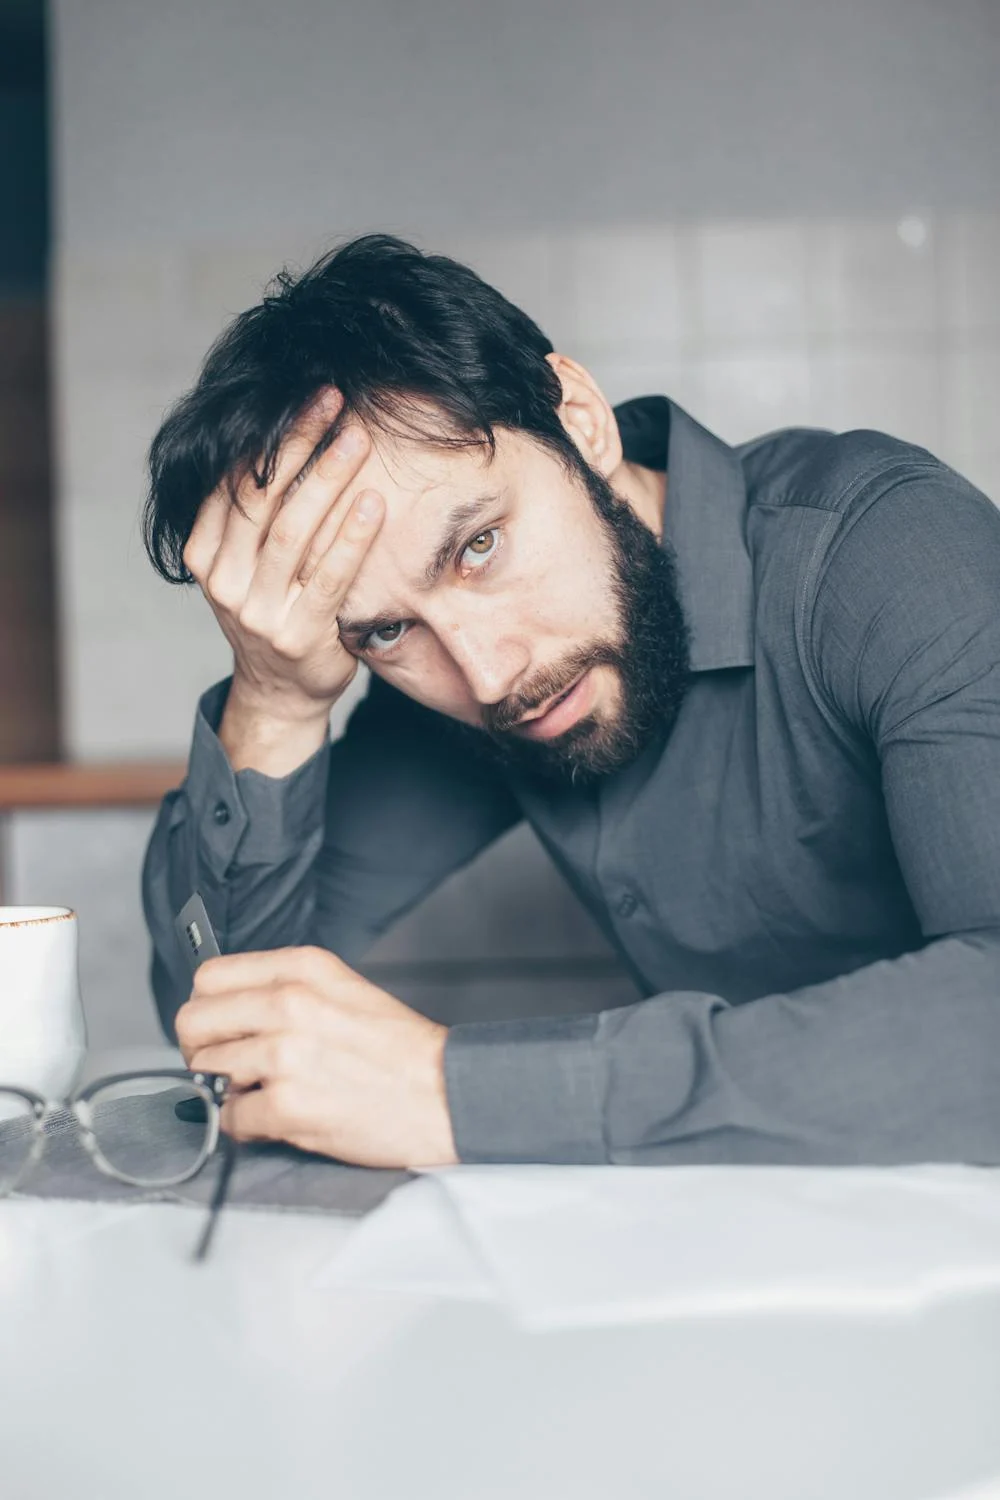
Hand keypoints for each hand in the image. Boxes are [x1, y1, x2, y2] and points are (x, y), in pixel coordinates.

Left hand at [175, 946, 457, 1169]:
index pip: (209, 977)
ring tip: (263, 1095)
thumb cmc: (399, 1049)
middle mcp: (290, 1003)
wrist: (446, 1094)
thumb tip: (226, 1010)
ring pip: (206, 1072)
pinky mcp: (288, 1106)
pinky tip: (274, 1120)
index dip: (208, 1008)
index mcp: (303, 969)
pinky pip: (228, 1118)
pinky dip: (243, 1125)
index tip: (221, 1029)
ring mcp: (286, 1055)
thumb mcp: (343, 989)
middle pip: (193, 1022)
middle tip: (228, 1067)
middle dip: (202, 1050)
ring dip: (226, 1091)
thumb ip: (285, 989)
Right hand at [183, 389, 383, 771]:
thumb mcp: (244, 565)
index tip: (302, 398)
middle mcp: (223, 582)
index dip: (266, 436)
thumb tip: (283, 435)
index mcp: (204, 554)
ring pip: (293, 531)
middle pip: (260, 498)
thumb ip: (250, 518)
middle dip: (297, 443)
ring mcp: (258, 611)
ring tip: (356, 438)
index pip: (231, 482)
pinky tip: (373, 502)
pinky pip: (329, 576)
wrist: (281, 691)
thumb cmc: (272, 611)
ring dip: (327, 478)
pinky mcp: (299, 634)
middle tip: (332, 401)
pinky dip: (352, 536)